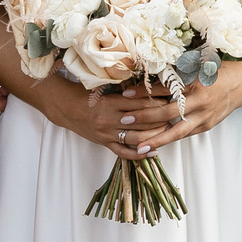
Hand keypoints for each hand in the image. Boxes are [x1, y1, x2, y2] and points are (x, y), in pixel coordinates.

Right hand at [32, 80, 184, 160]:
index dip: (155, 102)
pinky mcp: (104, 143)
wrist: (66, 108)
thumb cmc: (87, 95)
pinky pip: (123, 152)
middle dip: (160, 118)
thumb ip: (124, 91)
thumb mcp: (104, 89)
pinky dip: (138, 154)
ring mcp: (107, 134)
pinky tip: (152, 151)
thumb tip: (148, 88)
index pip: (138, 103)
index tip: (170, 99)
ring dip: (154, 135)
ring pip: (135, 138)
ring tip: (168, 131)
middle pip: (141, 121)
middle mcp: (109, 119)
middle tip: (175, 114)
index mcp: (109, 103)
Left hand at [123, 69, 241, 157]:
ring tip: (137, 146)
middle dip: (143, 118)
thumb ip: (176, 70)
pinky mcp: (206, 125)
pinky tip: (155, 145)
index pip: (163, 88)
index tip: (125, 93)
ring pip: (176, 132)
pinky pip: (185, 135)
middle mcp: (199, 101)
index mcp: (194, 82)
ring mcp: (204, 116)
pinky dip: (169, 140)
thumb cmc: (216, 68)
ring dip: (155, 139)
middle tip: (124, 121)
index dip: (144, 91)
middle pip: (166, 112)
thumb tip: (147, 71)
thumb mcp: (197, 64)